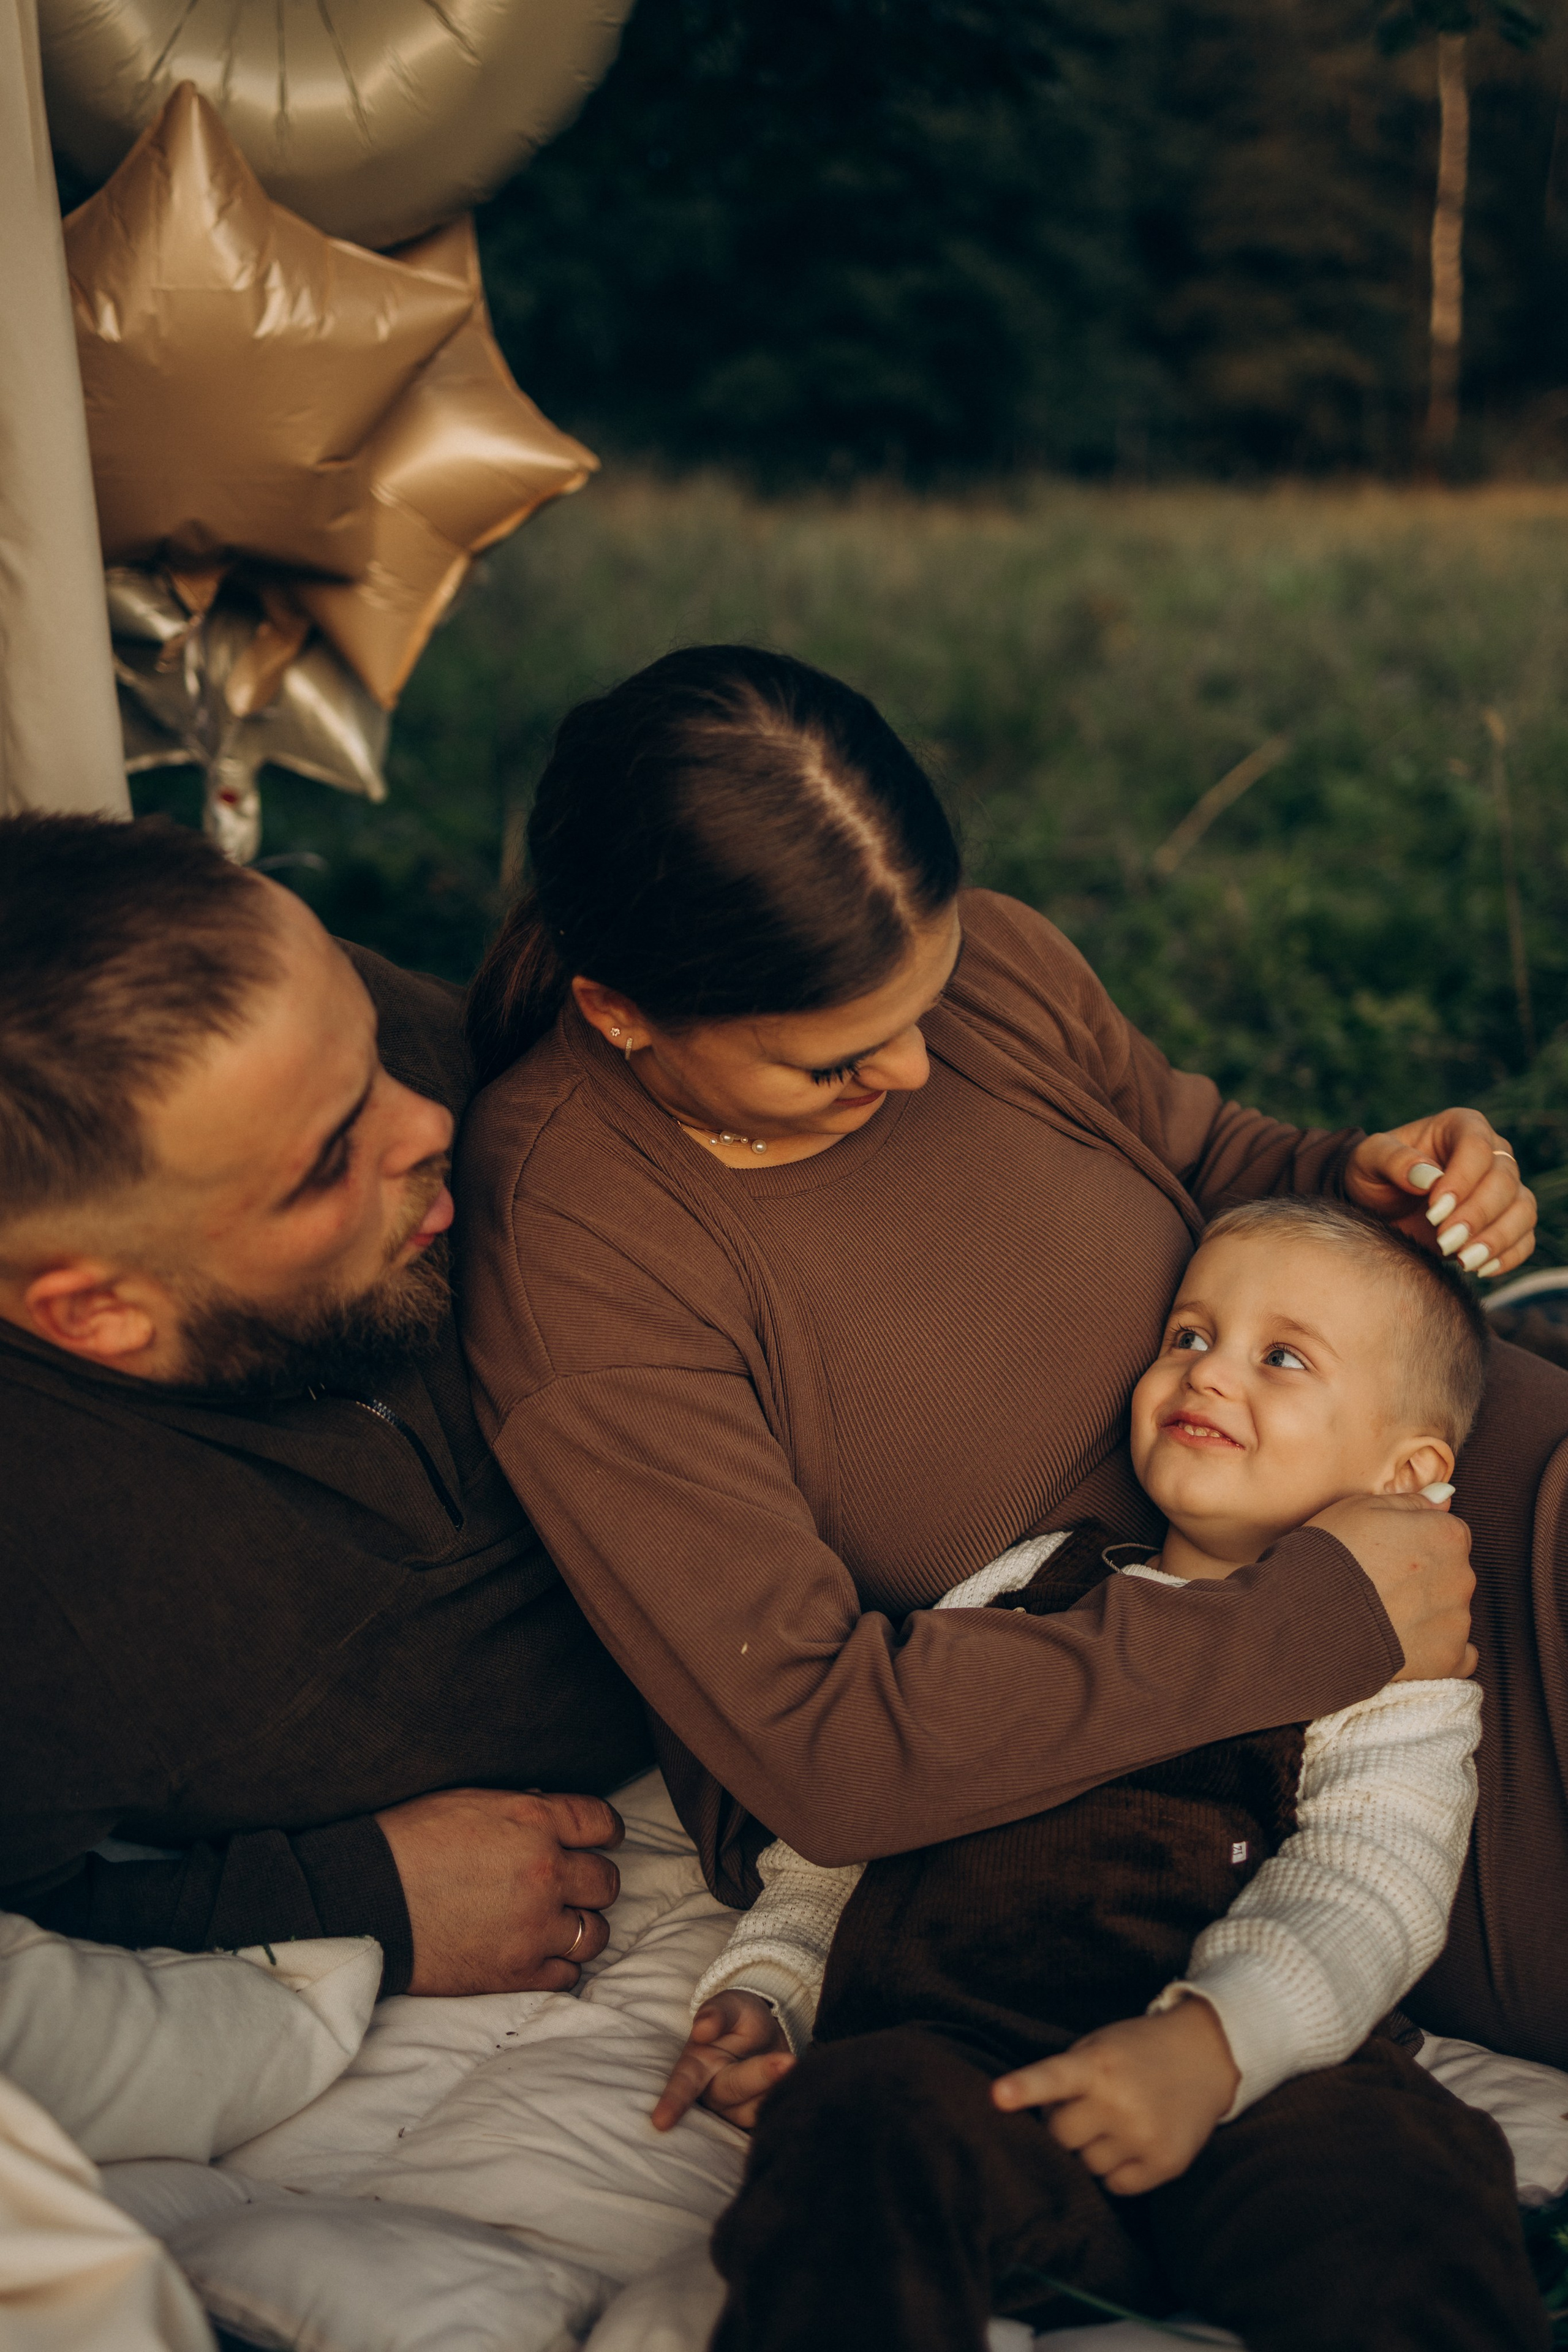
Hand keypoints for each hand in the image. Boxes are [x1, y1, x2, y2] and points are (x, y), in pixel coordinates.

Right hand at [374, 1787, 622, 1995]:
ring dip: (580, 1926)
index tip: (604, 1838)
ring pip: (596, 1933)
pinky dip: (557, 1964)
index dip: (606, 1831)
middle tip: (573, 1884)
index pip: (601, 1822)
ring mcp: (533, 1928)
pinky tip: (538, 1952)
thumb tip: (549, 1811)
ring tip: (557, 1922)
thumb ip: (521, 1809)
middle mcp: (544, 1873)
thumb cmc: (408, 1841)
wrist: (364, 1898)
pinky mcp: (515, 1974)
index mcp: (534, 1822)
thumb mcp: (469, 1801)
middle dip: (592, 1881)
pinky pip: (567, 1974)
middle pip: (606, 1881)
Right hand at [651, 1990, 794, 2132]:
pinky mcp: (757, 2121)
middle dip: (761, 2075)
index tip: (660, 2122)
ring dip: (779, 2086)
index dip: (673, 2102)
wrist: (768, 2034)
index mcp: (696, 2065)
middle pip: (733, 2090)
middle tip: (789, 2061)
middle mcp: (712, 2093)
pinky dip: (788, 2099)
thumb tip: (702, 2030)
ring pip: (757, 2107)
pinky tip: (796, 2084)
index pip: (683, 2084)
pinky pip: (774, 2117)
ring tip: (794, 2062)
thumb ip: (717, 2014)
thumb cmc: (739, 2020)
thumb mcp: (730, 2006)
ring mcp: (735, 2111)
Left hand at [991, 2000, 1239, 2195]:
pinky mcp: (1165, 2165)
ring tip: (1117, 2119)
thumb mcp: (1097, 2047)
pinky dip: (1116, 2170)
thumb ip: (1066, 2079)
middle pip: (1060, 2136)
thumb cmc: (1137, 2052)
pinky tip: (1132, 2141)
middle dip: (1064, 2127)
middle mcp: (1121, 2102)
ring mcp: (1144, 2136)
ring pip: (1086, 2166)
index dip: (1023, 2088)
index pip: (1053, 2078)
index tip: (997, 2096)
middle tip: (1086, 2107)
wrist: (1205, 2057)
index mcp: (1098, 2065)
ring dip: (1091, 2149)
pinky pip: (1115, 2186)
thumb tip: (1040, 2129)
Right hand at [1308, 1491, 1475, 1679]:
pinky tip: (1405, 1645)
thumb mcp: (1362, 1507)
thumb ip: (1412, 1501)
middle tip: (1382, 1584)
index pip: (1448, 1533)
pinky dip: (1435, 1651)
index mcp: (1446, 1535)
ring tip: (1382, 1617)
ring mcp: (1457, 1622)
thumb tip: (1445, 1496)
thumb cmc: (1332, 1555)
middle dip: (1425, 1578)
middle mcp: (1462, 1578)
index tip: (1391, 1553)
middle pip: (1452, 1573)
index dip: (1417, 1542)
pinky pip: (1457, 1655)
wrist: (1310, 1618)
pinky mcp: (1447, 1660)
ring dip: (1426, 1614)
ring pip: (1451, 1613)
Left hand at [1344, 1107, 1534, 1279]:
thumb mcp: (1367, 1160)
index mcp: (1459, 1127)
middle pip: (1505, 1180)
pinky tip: (1481, 1268)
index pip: (1477, 1146)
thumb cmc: (1373, 1175)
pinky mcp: (1505, 1221)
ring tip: (1465, 1260)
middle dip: (1477, 1214)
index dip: (1462, 1180)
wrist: (1377, 1207)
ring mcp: (1503, 1188)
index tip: (1434, 1212)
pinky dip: (1509, 1255)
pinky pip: (1525, 1237)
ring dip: (1497, 1238)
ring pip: (1523, 1209)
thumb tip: (1428, 1176)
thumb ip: (1392, 1160)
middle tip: (1445, 1240)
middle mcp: (1491, 1153)